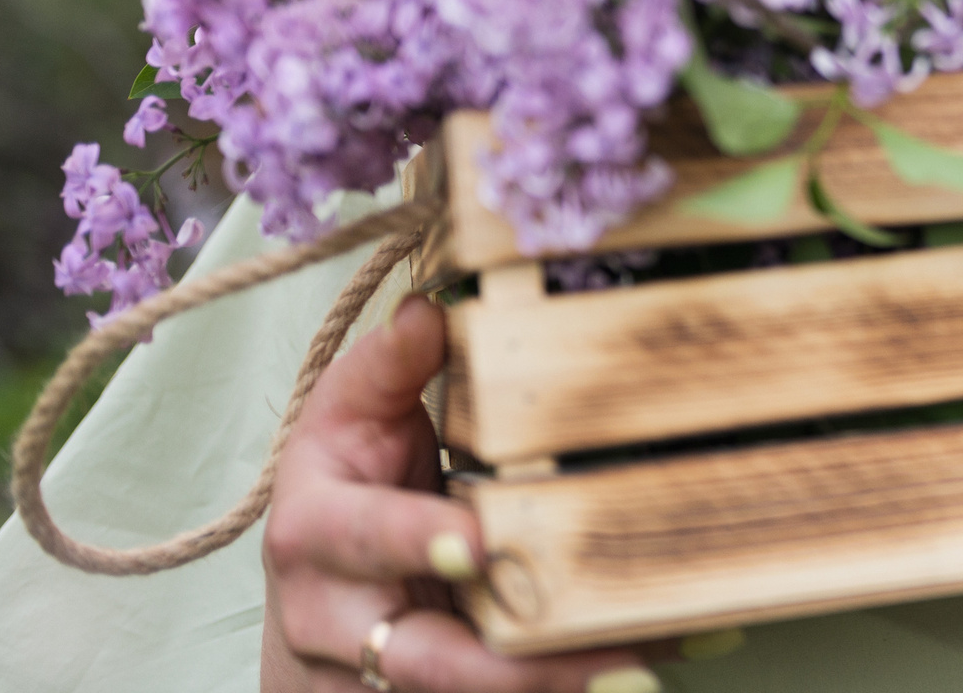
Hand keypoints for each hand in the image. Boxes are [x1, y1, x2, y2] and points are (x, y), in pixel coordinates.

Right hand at [260, 293, 657, 692]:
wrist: (317, 591)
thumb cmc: (345, 484)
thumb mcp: (350, 413)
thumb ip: (393, 365)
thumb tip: (429, 308)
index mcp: (317, 532)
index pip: (364, 537)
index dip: (415, 540)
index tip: (476, 543)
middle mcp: (341, 618)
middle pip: (423, 657)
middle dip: (510, 664)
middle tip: (602, 653)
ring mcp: (384, 673)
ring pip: (470, 691)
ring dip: (559, 679)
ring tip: (642, 664)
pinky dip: (572, 681)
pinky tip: (646, 657)